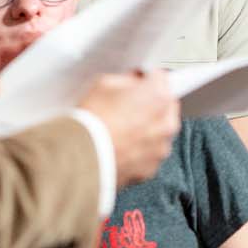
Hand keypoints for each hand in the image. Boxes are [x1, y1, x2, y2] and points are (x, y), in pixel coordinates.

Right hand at [79, 70, 180, 188]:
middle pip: (165, 107)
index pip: (162, 80)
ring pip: (159, 132)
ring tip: (121, 130)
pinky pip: (149, 153)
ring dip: (147, 129)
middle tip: (128, 107)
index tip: (142, 82)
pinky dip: (139, 150)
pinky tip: (120, 146)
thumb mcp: (105, 83)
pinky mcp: (151, 167)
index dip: (149, 80)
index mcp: (159, 96)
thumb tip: (131, 82)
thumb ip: (126, 80)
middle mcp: (166, 123)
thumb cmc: (92, 121)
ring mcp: (161, 148)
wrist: (82, 156)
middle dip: (150, 105)